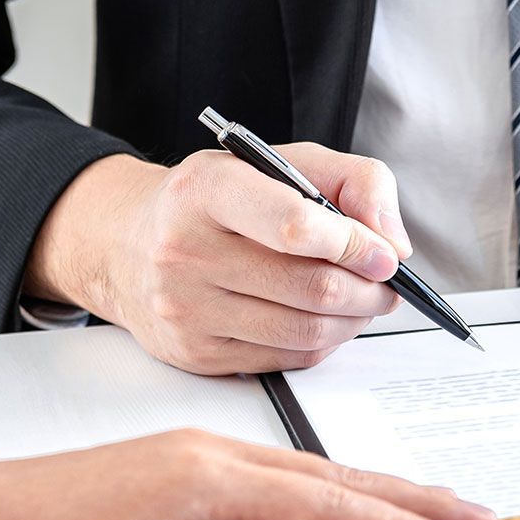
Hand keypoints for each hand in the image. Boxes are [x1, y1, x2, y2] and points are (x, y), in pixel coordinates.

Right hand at [25, 150, 412, 374]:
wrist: (128, 244)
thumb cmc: (214, 202)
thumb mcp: (279, 162)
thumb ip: (352, 181)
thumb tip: (391, 239)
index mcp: (206, 190)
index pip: (294, 225)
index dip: (354, 244)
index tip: (385, 254)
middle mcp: (185, 250)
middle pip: (311, 287)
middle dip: (368, 289)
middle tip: (386, 282)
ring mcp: (187, 308)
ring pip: (306, 330)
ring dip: (353, 320)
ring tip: (362, 299)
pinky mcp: (196, 352)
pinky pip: (287, 357)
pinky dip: (322, 341)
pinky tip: (324, 318)